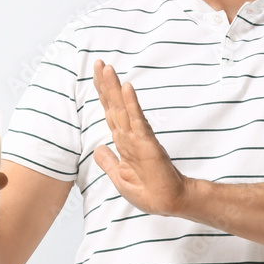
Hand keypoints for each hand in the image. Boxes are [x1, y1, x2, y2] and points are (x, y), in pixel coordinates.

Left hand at [92, 60, 189, 215]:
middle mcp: (130, 135)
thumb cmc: (149, 191)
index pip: (110, 112)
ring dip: (115, 87)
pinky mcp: (147, 142)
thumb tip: (98, 148)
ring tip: (108, 69)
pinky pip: (137, 120)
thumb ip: (109, 162)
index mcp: (124, 141)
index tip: (96, 75)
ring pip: (123, 107)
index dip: (103, 94)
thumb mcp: (121, 177)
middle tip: (98, 62)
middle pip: (114, 105)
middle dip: (105, 84)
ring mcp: (139, 136)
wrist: (168, 202)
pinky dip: (131, 103)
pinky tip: (127, 87)